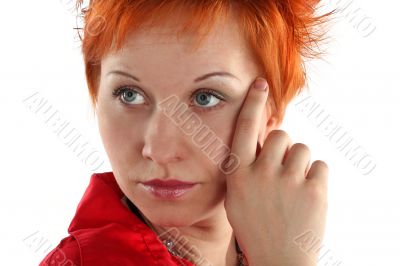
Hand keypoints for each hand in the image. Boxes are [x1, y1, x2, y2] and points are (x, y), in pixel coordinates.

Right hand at [223, 78, 328, 265]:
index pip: (244, 129)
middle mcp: (261, 173)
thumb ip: (246, 166)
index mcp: (239, 174)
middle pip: (281, 135)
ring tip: (294, 188)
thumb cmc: (255, 225)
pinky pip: (320, 166)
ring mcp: (288, 182)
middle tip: (282, 171)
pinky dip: (316, 178)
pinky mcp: (314, 191)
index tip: (259, 84)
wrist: (278, 260)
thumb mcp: (238, 195)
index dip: (252, 104)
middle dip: (284, 148)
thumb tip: (263, 139)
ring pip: (303, 149)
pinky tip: (307, 196)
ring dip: (300, 164)